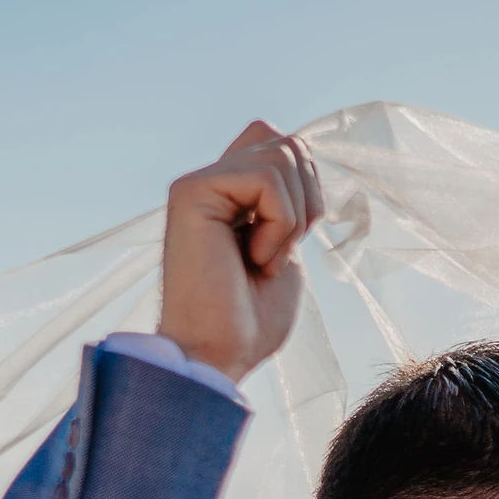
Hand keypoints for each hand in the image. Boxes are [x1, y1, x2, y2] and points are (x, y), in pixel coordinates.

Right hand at [157, 121, 322, 383]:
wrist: (218, 355)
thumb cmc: (250, 319)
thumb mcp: (286, 246)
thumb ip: (289, 197)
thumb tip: (299, 151)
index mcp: (231, 194)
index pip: (281, 144)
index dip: (306, 185)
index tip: (292, 240)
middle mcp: (211, 182)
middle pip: (289, 143)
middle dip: (308, 201)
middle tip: (280, 252)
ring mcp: (198, 183)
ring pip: (283, 153)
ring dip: (294, 218)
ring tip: (264, 260)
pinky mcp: (191, 190)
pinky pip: (267, 179)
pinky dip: (279, 225)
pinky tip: (254, 259)